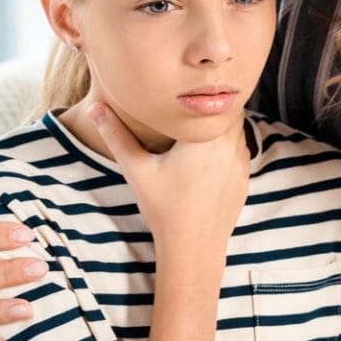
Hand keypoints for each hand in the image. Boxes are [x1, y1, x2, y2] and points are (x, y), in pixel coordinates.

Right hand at [86, 101, 248, 254]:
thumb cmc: (164, 209)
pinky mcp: (245, 178)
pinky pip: (241, 150)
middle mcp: (230, 147)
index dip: (204, 92)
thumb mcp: (137, 170)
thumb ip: (117, 136)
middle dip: (211, 110)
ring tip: (198, 129)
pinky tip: (207, 155)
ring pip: (238, 130)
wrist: (193, 248)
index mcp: (205, 139)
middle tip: (191, 108)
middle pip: (229, 112)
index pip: (215, 99)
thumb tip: (94, 107)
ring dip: (221, 128)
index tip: (188, 92)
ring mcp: (242, 163)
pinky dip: (227, 147)